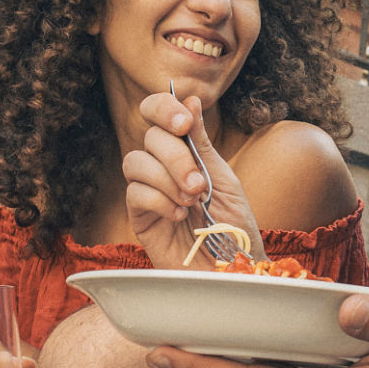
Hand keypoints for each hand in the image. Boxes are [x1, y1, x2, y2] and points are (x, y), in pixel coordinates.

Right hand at [122, 90, 263, 269]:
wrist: (234, 269)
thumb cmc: (232, 226)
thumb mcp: (224, 178)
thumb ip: (202, 143)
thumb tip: (189, 98)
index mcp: (183, 151)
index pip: (157, 114)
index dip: (164, 109)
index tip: (184, 122)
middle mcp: (161, 167)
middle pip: (150, 138)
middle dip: (176, 156)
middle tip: (198, 184)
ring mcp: (148, 191)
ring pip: (135, 162)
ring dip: (167, 178)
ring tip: (192, 200)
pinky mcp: (139, 217)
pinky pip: (135, 194)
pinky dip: (160, 200)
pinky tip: (180, 216)